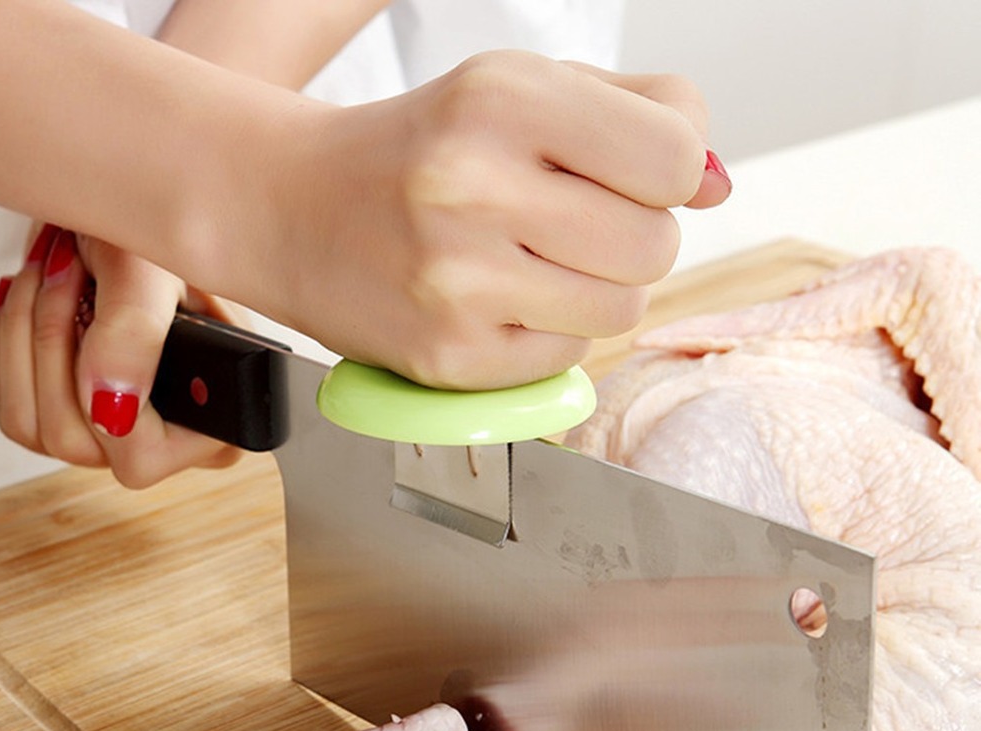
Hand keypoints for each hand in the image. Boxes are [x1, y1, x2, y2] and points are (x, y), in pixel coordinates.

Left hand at [0, 225, 242, 487]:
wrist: (128, 212)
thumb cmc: (158, 236)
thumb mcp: (155, 269)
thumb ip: (137, 333)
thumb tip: (109, 409)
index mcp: (218, 421)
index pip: (144, 454)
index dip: (107, 392)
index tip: (95, 314)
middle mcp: (169, 441)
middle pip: (77, 442)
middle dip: (54, 344)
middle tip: (71, 270)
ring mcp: (116, 436)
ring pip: (35, 430)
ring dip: (28, 336)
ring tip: (53, 272)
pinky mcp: (72, 421)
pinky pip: (16, 414)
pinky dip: (12, 345)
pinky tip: (39, 296)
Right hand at [236, 52, 730, 388]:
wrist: (291, 210)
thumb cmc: (416, 151)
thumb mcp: (517, 90)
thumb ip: (636, 114)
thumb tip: (720, 182)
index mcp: (501, 100)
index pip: (673, 160)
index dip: (672, 174)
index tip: (636, 176)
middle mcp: (475, 189)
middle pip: (655, 248)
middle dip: (635, 240)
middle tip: (577, 226)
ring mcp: (458, 284)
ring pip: (620, 311)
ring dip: (598, 292)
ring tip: (536, 265)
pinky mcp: (449, 359)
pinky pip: (565, 358)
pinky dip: (550, 333)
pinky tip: (500, 303)